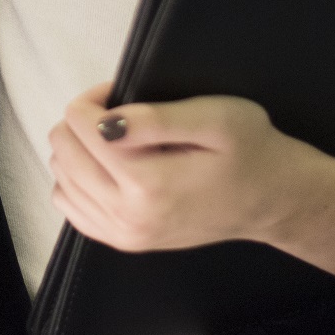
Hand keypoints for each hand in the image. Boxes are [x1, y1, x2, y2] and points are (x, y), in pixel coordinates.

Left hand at [46, 84, 311, 254]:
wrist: (272, 201)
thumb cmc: (250, 152)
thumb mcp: (216, 119)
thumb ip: (157, 119)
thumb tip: (105, 121)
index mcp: (149, 184)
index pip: (81, 126)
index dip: (95, 98)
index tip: (120, 93)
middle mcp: (129, 217)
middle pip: (64, 151)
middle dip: (82, 120)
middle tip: (119, 111)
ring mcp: (124, 235)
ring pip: (62, 177)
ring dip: (77, 148)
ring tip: (117, 137)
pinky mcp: (124, 242)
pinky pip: (70, 206)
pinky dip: (76, 179)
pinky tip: (104, 165)